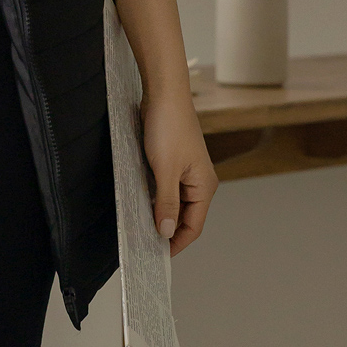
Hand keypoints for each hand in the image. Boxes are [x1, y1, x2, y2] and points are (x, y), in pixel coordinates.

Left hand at [141, 76, 217, 255]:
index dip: (176, 242)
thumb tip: (166, 232)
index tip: (157, 255)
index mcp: (204, 186)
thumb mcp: (165, 170)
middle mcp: (199, 181)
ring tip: (142, 223)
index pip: (193, 226)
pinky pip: (168, 188)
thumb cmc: (169, 126)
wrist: (164, 91)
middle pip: (185, 217)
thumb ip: (166, 204)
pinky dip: (157, 197)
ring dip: (161, 212)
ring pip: (175, 202)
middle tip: (145, 241)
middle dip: (167, 229)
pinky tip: (143, 200)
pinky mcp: (175, 161)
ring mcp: (187, 171)